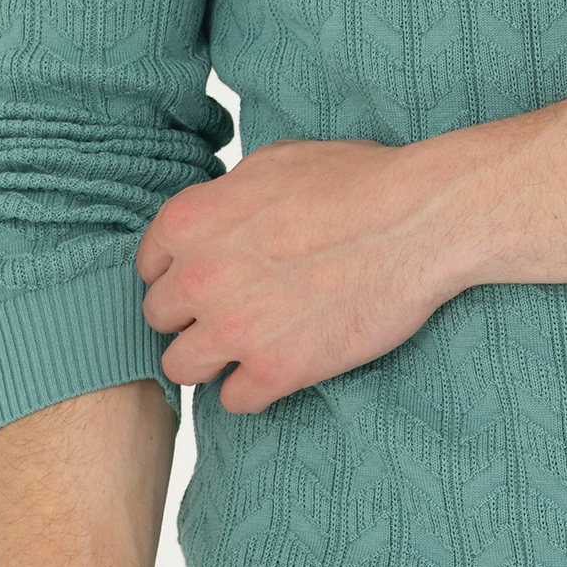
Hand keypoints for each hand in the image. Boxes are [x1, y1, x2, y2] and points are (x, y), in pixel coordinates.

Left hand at [136, 129, 503, 412]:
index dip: (179, 273)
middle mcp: (200, 277)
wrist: (416, 221)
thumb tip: (216, 220)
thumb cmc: (357, 181)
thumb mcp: (273, 163)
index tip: (208, 280)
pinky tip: (280, 368)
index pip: (149, 267)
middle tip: (232, 312)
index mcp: (190, 221)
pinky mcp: (275, 371)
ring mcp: (234, 329)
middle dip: (192, 316)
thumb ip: (226, 200)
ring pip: (182, 368)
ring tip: (247, 348)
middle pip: (160, 318)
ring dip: (212, 360)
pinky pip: (234, 402)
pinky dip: (255, 390)